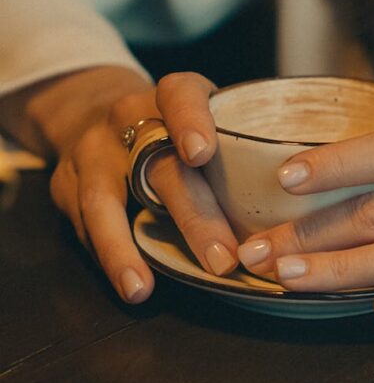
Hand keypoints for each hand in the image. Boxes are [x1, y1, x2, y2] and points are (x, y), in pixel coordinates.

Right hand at [16, 67, 238, 303]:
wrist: (91, 110)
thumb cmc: (172, 126)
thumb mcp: (205, 115)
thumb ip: (241, 150)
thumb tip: (297, 214)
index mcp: (171, 96)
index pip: (180, 95)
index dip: (190, 119)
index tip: (202, 153)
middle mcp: (128, 119)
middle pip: (158, 166)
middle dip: (190, 216)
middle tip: (222, 259)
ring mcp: (92, 152)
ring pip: (103, 200)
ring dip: (123, 248)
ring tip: (140, 287)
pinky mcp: (66, 185)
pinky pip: (83, 225)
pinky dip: (108, 257)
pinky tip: (129, 284)